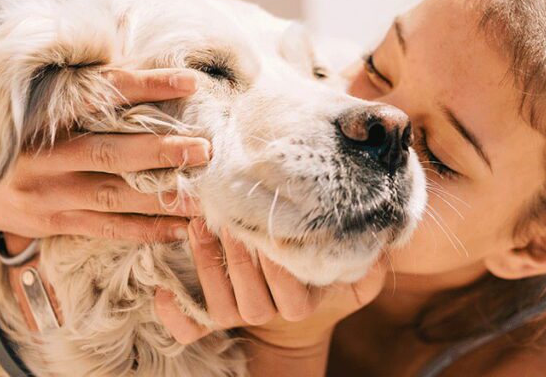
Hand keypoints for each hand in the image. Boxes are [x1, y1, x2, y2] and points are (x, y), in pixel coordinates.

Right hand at [0, 69, 207, 242]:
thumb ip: (88, 96)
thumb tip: (149, 74)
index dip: (147, 86)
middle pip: (112, 152)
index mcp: (47, 116)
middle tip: (205, 149)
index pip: (103, 94)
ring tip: (205, 197)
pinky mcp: (56, 222)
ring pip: (116, 196)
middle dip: (162, 152)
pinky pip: (109, 229)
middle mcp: (48, 156)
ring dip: (164, 198)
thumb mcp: (43, 109)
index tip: (190, 82)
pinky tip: (181, 228)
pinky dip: (146, 229)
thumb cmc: (24, 138)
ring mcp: (52, 193)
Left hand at [155, 218, 386, 348]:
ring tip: (198, 226)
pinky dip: (175, 315)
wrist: (294, 316)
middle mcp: (269, 312)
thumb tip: (384, 238)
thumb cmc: (320, 280)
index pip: (291, 291)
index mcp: (301, 301)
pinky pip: (191, 328)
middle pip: (251, 296)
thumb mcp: (354, 277)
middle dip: (237, 256)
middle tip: (227, 216)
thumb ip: (371, 262)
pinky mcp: (212, 319)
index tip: (269, 229)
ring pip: (220, 304)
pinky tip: (162, 291)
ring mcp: (239, 316)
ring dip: (207, 266)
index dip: (277, 265)